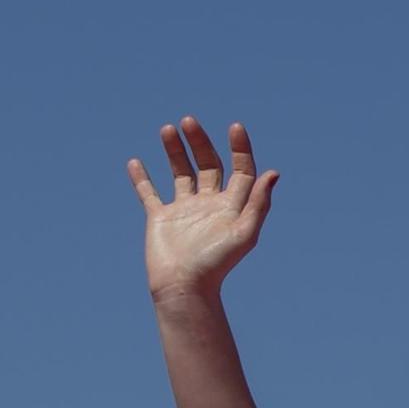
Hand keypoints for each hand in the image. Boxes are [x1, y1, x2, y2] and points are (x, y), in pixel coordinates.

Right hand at [127, 118, 278, 301]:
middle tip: (188, 121)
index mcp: (232, 206)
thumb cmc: (217, 263)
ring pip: (181, 173)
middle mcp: (210, 205)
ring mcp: (185, 211)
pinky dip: (141, 178)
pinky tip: (135, 162)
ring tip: (168, 129)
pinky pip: (149, 194)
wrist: (185, 286)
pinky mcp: (161, 219)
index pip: (240, 170)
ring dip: (175, 151)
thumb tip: (273, 173)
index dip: (240, 149)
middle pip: (208, 165)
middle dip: (200, 142)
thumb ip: (258, 202)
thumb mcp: (245, 232)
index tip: (234, 128)